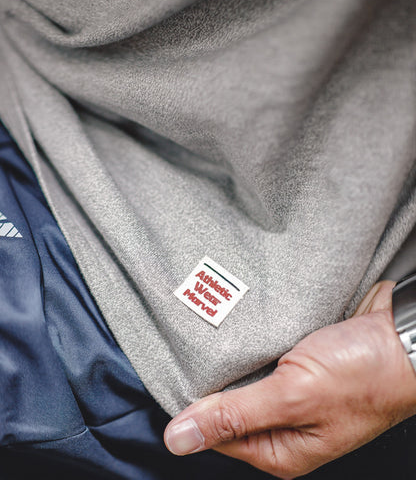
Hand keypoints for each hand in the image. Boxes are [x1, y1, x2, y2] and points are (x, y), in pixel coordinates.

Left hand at [164, 280, 415, 477]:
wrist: (404, 335)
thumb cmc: (363, 373)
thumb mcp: (293, 396)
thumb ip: (235, 416)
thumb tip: (179, 440)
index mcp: (281, 448)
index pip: (217, 434)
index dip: (196, 408)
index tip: (181, 376)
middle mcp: (285, 424)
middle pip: (230, 405)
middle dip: (216, 379)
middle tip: (201, 351)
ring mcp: (294, 392)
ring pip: (246, 378)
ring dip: (235, 358)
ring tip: (222, 335)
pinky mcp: (300, 363)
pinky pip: (264, 356)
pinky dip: (253, 343)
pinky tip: (246, 329)